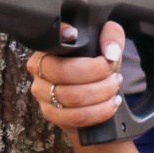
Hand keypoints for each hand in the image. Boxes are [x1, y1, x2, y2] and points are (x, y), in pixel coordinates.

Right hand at [27, 20, 125, 135]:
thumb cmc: (96, 65)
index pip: (49, 40)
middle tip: (114, 74)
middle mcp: (39, 70)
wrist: (94, 93)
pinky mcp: (51, 114)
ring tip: (114, 87)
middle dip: (97, 74)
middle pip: (64, 72)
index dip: (60, 36)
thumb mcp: (107, 44)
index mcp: (48, 48)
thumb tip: (110, 52)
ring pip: (72, 97)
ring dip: (101, 93)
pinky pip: (76, 117)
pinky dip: (99, 111)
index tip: (75, 35)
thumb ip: (111, 36)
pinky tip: (111, 104)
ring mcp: (42, 94)